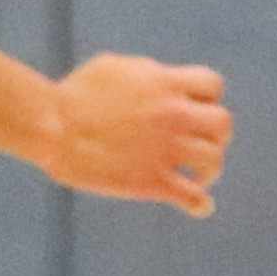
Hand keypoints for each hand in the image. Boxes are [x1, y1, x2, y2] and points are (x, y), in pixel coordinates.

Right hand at [44, 53, 229, 214]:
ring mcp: (165, 149)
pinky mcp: (152, 181)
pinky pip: (192, 197)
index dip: (207, 99)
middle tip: (200, 146)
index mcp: (164, 84)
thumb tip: (159, 81)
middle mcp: (173, 115)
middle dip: (216, 135)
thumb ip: (146, 75)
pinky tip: (199, 206)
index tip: (194, 110)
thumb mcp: (115, 69)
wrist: (53, 126)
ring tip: (200, 177)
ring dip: (210, 169)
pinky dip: (200, 204)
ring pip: (214, 160)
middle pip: (223, 124)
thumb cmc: (75, 94)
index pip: (212, 86)